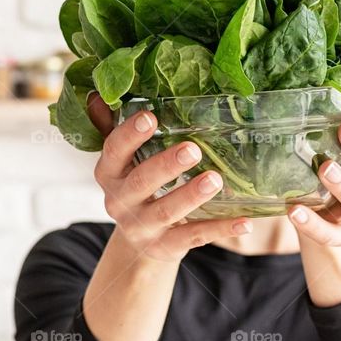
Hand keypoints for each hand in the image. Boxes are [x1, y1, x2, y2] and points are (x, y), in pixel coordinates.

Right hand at [89, 93, 251, 261]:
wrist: (140, 242)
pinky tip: (244, 222)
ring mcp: (142, 227)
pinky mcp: (165, 247)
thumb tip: (95, 93)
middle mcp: (120, 202)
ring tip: (215, 179)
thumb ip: (113, 128)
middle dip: (165, 166)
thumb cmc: (137, 188)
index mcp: (109, 174)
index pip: (114, 151)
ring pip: (166, 212)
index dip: (130, 135)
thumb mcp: (124, 162)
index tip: (151, 117)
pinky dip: (220, 230)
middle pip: (141, 182)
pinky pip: (194, 237)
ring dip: (190, 195)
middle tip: (192, 149)